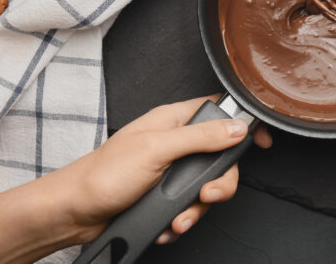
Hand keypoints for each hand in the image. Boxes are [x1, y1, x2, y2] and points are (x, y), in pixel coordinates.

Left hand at [47, 95, 271, 244]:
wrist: (75, 213)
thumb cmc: (103, 175)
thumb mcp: (157, 149)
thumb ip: (200, 137)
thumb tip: (236, 128)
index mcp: (173, 120)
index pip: (218, 110)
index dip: (242, 122)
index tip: (260, 140)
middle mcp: (175, 143)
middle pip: (220, 157)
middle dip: (218, 183)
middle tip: (205, 195)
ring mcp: (171, 171)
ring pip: (207, 187)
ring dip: (197, 209)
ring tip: (179, 220)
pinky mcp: (164, 196)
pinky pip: (190, 207)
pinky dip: (182, 219)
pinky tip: (167, 225)